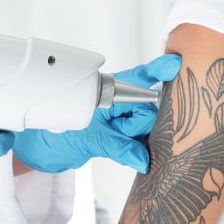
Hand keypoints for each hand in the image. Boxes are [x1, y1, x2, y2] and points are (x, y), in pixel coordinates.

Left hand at [12, 53, 181, 173]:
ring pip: (148, 130)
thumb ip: (119, 147)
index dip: (157, 70)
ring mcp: (126, 120)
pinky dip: (139, 152)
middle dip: (136, 127)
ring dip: (136, 141)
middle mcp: (122, 103)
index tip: (174, 64)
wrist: (49, 150)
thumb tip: (144, 159)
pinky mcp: (128, 137)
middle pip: (148, 112)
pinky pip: (143, 144)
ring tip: (111, 142)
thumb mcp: (92, 139)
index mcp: (111, 91)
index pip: (139, 78)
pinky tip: (130, 155)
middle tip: (114, 133)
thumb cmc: (63, 134)